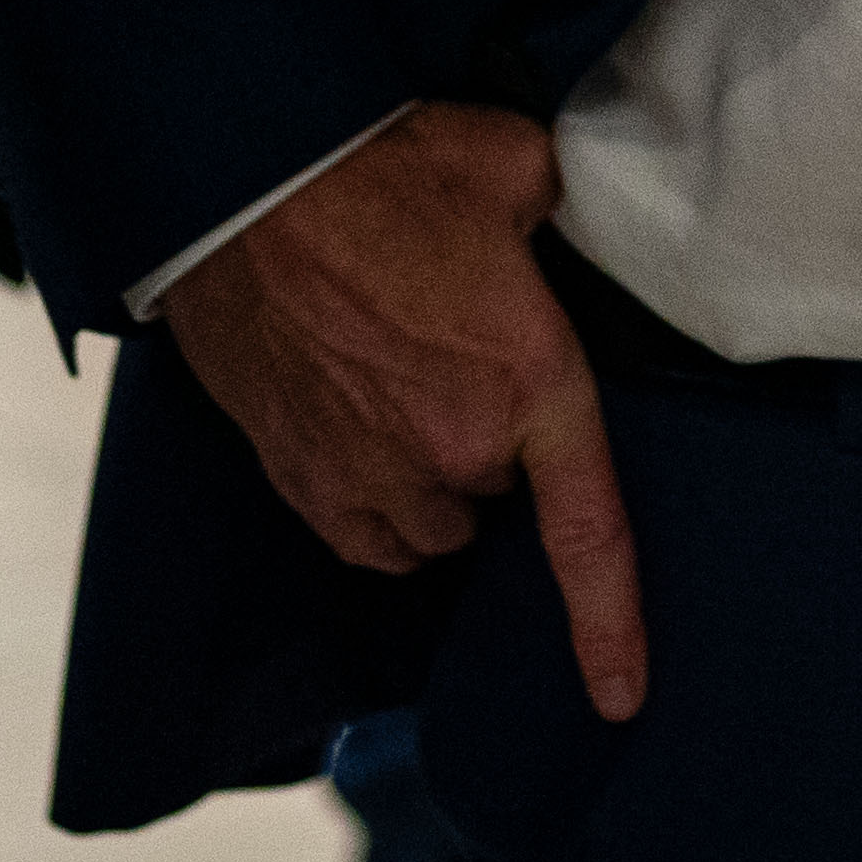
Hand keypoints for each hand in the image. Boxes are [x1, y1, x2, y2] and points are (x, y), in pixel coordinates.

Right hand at [158, 106, 647, 720]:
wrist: (242, 178)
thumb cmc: (378, 164)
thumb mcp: (513, 163)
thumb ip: (563, 210)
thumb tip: (568, 219)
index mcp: (527, 383)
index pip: (587, 535)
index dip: (611, 626)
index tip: (620, 697)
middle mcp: (450, 453)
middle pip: (497, 497)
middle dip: (492, 441)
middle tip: (462, 346)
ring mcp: (365, 475)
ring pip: (429, 522)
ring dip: (430, 474)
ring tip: (404, 372)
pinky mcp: (297, 476)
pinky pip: (360, 527)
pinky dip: (371, 491)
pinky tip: (359, 415)